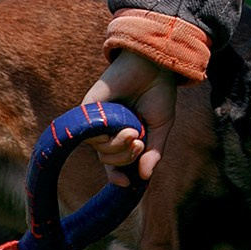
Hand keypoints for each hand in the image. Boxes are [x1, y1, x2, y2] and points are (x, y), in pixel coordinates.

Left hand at [84, 47, 176, 186]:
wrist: (153, 66)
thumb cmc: (159, 94)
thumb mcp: (161, 128)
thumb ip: (153, 152)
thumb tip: (144, 177)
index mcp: (125, 134)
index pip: (115, 162)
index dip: (118, 176)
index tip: (127, 183)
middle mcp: (109, 130)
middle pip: (109, 160)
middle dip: (125, 158)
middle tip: (139, 142)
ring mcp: (98, 121)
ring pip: (100, 151)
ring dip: (119, 148)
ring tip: (134, 131)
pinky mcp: (89, 110)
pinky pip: (91, 135)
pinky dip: (107, 138)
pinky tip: (124, 128)